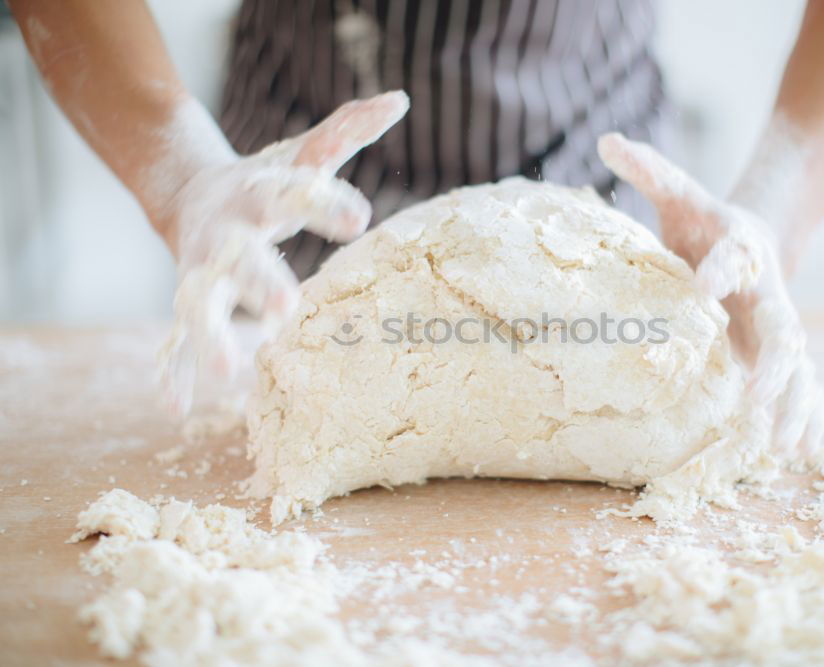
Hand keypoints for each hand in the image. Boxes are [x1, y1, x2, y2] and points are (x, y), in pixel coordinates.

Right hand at [157, 91, 409, 414]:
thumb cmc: (266, 182)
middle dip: (261, 280)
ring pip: (201, 303)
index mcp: (260, 194)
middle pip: (242, 257)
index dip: (324, 203)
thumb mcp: (302, 155)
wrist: (193, 195)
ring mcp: (200, 270)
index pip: (295, 194)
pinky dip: (171, 372)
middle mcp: (226, 234)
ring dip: (211, 335)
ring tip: (226, 371)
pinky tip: (175, 408)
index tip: (359, 218)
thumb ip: (346, 131)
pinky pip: (174, 338)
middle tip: (287, 306)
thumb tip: (399, 99)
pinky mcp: (188, 299)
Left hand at [597, 133, 823, 455]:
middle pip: (782, 327)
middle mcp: (767, 292)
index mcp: (740, 249)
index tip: (703, 284)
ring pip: (799, 368)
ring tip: (784, 446)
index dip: (720, 267)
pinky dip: (809, 416)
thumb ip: (650, 169)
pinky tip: (805, 451)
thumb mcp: (681, 194)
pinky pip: (803, 386)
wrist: (753, 238)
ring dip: (795, 405)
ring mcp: (777, 326)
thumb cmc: (707, 223)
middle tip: (756, 397)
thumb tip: (606, 138)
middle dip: (774, 363)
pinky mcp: (778, 353)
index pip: (732, 256)